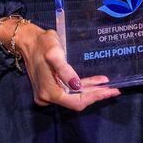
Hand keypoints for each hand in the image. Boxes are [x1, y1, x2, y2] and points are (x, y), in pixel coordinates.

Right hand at [4, 20, 120, 110]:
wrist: (28, 41)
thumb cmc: (43, 44)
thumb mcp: (55, 54)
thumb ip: (65, 71)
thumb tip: (77, 86)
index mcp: (49, 91)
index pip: (76, 101)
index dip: (94, 97)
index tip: (109, 91)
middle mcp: (47, 97)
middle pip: (76, 101)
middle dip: (95, 95)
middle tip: (114, 89)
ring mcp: (48, 94)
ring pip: (74, 97)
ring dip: (91, 91)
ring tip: (107, 85)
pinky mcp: (50, 88)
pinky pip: (69, 92)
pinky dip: (82, 88)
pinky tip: (94, 82)